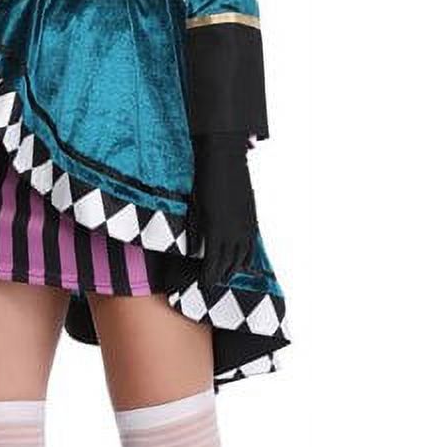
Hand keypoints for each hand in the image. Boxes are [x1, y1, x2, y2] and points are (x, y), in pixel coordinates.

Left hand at [190, 131, 257, 288]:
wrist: (223, 159)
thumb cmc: (203, 182)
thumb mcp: (194, 210)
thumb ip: (194, 233)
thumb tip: (193, 252)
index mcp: (216, 232)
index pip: (213, 264)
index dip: (208, 278)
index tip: (203, 286)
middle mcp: (234, 233)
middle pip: (229, 263)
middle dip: (220, 275)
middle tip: (212, 283)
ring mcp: (246, 226)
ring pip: (242, 256)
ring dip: (234, 268)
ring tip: (225, 275)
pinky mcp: (252, 218)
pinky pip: (252, 244)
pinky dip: (247, 256)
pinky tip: (243, 261)